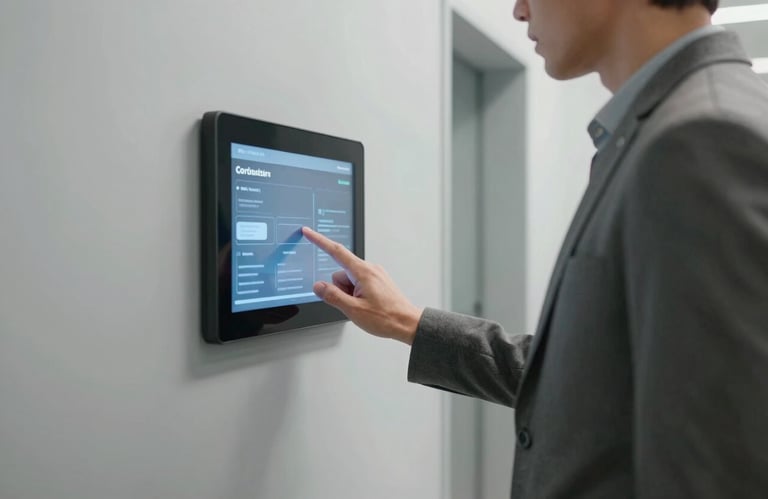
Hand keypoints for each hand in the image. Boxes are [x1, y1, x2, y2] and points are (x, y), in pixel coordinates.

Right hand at [301, 227, 422, 344]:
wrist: (407, 324)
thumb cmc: (386, 317)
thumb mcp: (354, 310)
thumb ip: (333, 296)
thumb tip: (318, 286)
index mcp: (363, 272)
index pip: (336, 251)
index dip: (319, 241)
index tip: (308, 232)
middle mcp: (370, 269)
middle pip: (341, 274)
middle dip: (340, 289)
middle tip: (353, 305)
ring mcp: (375, 274)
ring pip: (349, 280)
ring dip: (349, 294)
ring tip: (363, 307)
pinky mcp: (378, 281)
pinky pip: (358, 284)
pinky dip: (356, 294)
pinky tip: (367, 305)